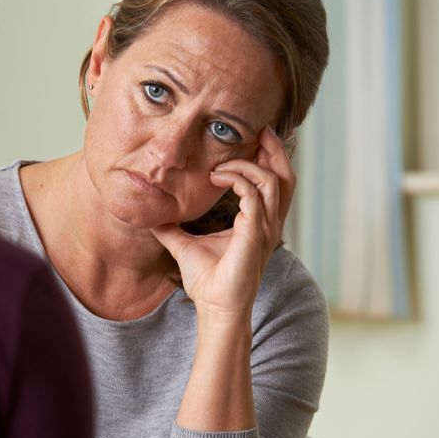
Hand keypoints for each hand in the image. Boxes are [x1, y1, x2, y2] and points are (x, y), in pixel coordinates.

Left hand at [151, 126, 295, 318]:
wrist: (214, 307)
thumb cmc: (207, 281)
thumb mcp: (185, 245)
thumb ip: (172, 228)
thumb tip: (152, 216)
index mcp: (260, 222)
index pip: (275, 182)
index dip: (268, 158)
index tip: (250, 140)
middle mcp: (268, 222)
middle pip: (286, 176)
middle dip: (275, 150)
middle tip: (259, 130)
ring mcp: (265, 228)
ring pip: (273, 180)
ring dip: (248, 163)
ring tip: (223, 160)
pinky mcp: (255, 233)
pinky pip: (254, 194)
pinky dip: (238, 178)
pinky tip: (216, 176)